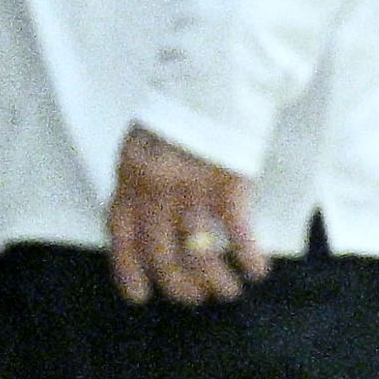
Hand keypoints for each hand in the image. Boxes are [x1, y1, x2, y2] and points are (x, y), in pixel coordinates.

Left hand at [107, 125, 269, 307]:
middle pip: (162, 256)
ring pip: (200, 254)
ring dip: (215, 282)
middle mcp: (156, 190)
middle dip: (179, 286)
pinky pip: (239, 234)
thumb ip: (138, 186)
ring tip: (227, 291)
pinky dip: (249, 257)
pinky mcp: (229, 184)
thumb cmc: (178, 117)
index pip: (121, 237)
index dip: (128, 271)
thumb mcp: (141, 147)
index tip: (141, 296)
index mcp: (130, 179)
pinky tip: (257, 269)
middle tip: (195, 297)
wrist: (213, 81)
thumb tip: (142, 232)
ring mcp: (193, 189)